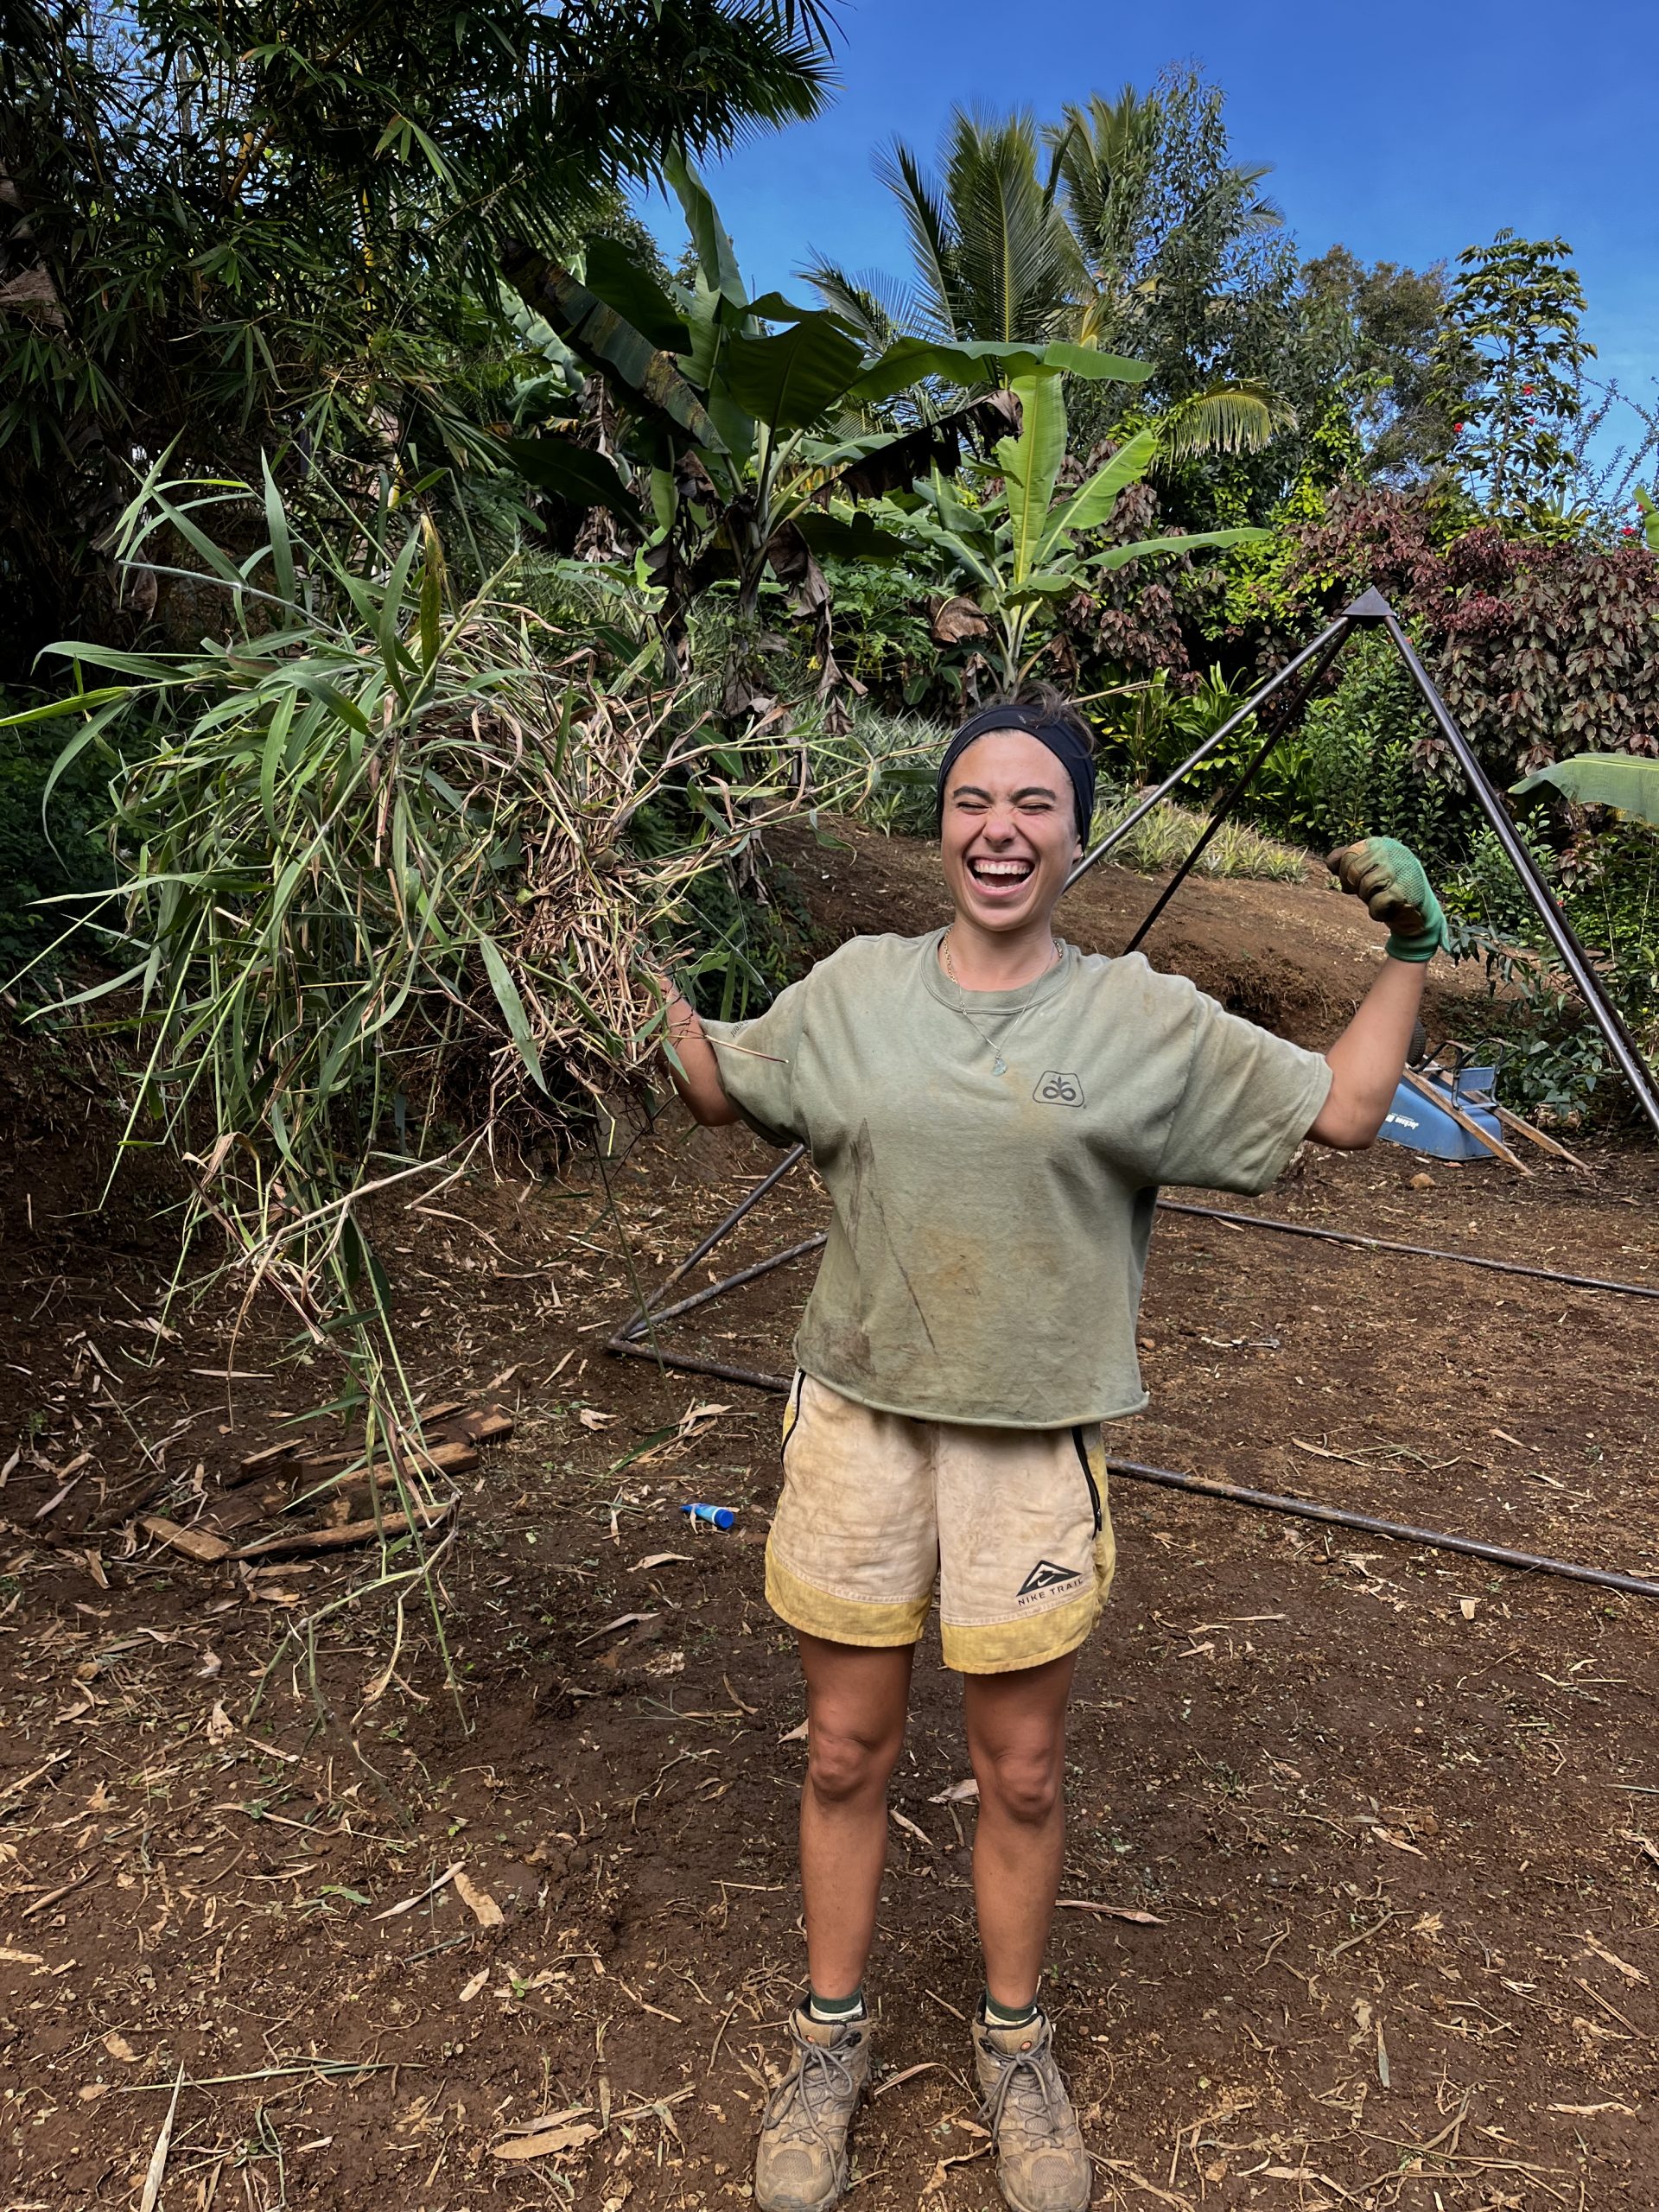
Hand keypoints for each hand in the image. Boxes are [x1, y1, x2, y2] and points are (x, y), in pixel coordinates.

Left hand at [1326, 837, 1445, 961]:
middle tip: (1371, 892)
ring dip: (1369, 899)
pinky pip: (1378, 903)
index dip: (1345, 875)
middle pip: (1354, 871)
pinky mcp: (1407, 890)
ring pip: (1366, 886)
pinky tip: (1390, 909)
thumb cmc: (1386, 889)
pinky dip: (1378, 912)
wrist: (1416, 913)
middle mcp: (1392, 851)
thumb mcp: (1365, 873)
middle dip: (1357, 888)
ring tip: (1383, 897)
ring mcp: (1401, 869)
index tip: (1355, 883)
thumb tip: (1330, 862)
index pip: (1348, 855)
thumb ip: (1347, 863)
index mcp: (1380, 844)